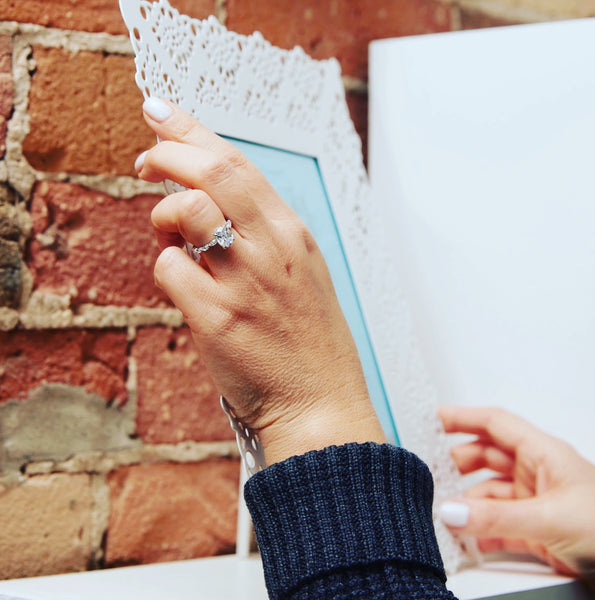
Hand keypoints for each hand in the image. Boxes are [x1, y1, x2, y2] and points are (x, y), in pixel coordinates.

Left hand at [136, 98, 385, 464]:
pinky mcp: (218, 318)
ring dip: (163, 214)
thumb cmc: (309, 344)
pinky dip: (165, 266)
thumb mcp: (301, 275)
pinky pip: (170, 268)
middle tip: (146, 157)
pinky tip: (182, 281)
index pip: (240, 163)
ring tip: (165, 232)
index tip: (163, 112)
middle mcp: (273, 248)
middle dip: (168, 151)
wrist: (321, 404)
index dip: (194, 131)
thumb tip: (207, 209)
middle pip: (213, 170)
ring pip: (186, 211)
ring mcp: (246, 281)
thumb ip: (262, 238)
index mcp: (294, 235)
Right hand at [439, 406, 594, 578]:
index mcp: (544, 453)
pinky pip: (497, 524)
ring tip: (448, 513)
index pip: (496, 424)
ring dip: (467, 503)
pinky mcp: (536, 531)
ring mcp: (535, 501)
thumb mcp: (550, 518)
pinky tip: (468, 538)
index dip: (464, 417)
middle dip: (458, 463)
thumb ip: (497, 517)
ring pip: (489, 493)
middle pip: (486, 456)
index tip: (435, 418)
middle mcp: (537, 472)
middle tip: (432, 472)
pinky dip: (479, 530)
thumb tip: (453, 511)